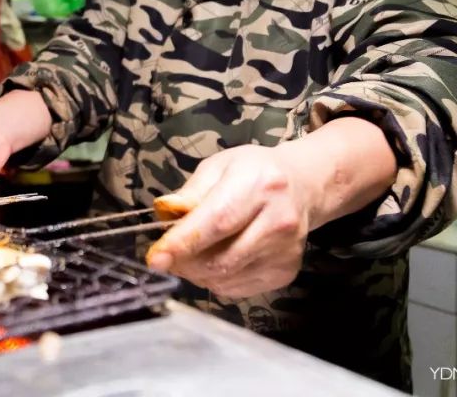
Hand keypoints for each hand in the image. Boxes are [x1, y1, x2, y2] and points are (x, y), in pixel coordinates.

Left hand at [146, 144, 318, 298]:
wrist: (301, 186)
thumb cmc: (254, 172)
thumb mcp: (218, 167)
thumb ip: (190, 192)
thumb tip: (165, 215)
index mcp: (260, 185)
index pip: (217, 222)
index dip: (183, 243)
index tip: (156, 258)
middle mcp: (278, 221)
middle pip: (220, 258)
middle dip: (184, 262)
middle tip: (168, 254)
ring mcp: (285, 251)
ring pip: (226, 278)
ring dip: (197, 272)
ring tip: (191, 254)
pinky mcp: (286, 271)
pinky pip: (237, 288)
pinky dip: (216, 280)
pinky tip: (216, 259)